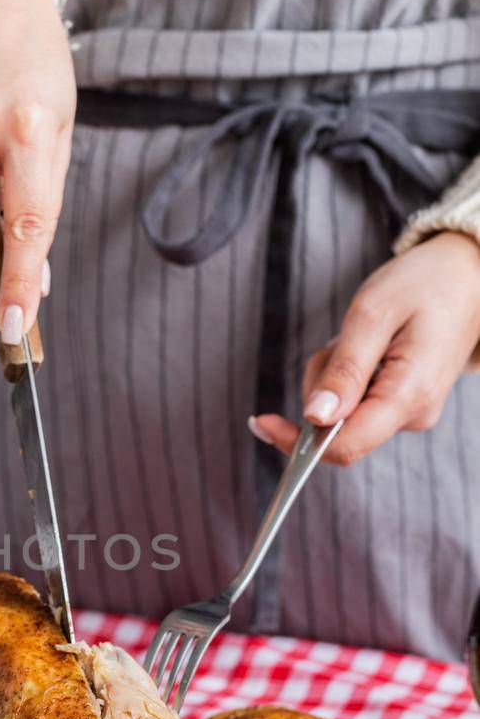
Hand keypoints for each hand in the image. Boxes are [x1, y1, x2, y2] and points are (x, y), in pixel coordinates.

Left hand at [250, 233, 479, 463]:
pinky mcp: (403, 403)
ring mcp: (410, 411)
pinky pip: (355, 400)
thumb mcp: (373, 315)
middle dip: (320, 387)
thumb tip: (314, 418)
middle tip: (340, 341)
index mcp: (409, 396)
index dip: (295, 441)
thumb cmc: (425, 283)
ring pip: (341, 411)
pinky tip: (367, 343)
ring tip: (360, 335)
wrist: (468, 273)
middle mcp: (413, 414)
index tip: (260, 421)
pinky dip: (346, 373)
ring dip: (332, 375)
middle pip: (335, 427)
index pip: (344, 446)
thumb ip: (344, 370)